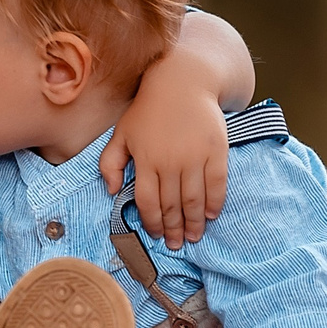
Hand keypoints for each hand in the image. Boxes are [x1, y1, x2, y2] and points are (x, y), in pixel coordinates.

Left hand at [103, 66, 229, 246]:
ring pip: (194, 200)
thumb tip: (110, 192)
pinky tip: (211, 214)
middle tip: (176, 244)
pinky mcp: (216, 151)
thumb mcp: (121, 133)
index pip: (147, 202)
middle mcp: (169, 162)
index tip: (155, 234)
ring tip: (194, 236)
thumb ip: (110, 163)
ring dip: (194, 223)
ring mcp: (194, 157)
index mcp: (145, 160)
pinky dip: (214, 203)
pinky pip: (216, 184)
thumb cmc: (148, 109)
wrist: (183, 82)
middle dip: (174, 230)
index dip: (151, 222)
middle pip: (172, 206)